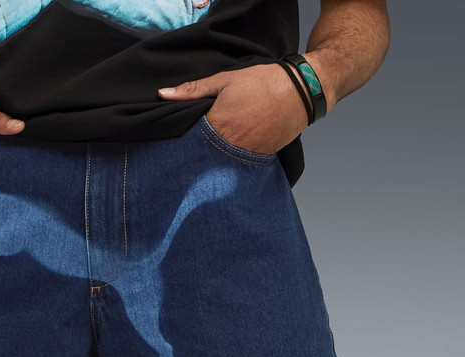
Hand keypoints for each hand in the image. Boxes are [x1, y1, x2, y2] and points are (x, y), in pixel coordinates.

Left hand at [159, 63, 308, 155]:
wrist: (302, 91)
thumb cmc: (262, 82)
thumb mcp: (225, 80)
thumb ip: (192, 90)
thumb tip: (162, 94)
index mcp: (217, 125)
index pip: (189, 144)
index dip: (182, 147)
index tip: (175, 151)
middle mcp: (230, 144)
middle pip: (204, 160)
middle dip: (196, 161)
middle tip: (187, 164)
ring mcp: (246, 155)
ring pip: (221, 167)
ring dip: (214, 166)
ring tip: (210, 163)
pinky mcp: (260, 160)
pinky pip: (240, 169)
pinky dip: (232, 168)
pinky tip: (227, 164)